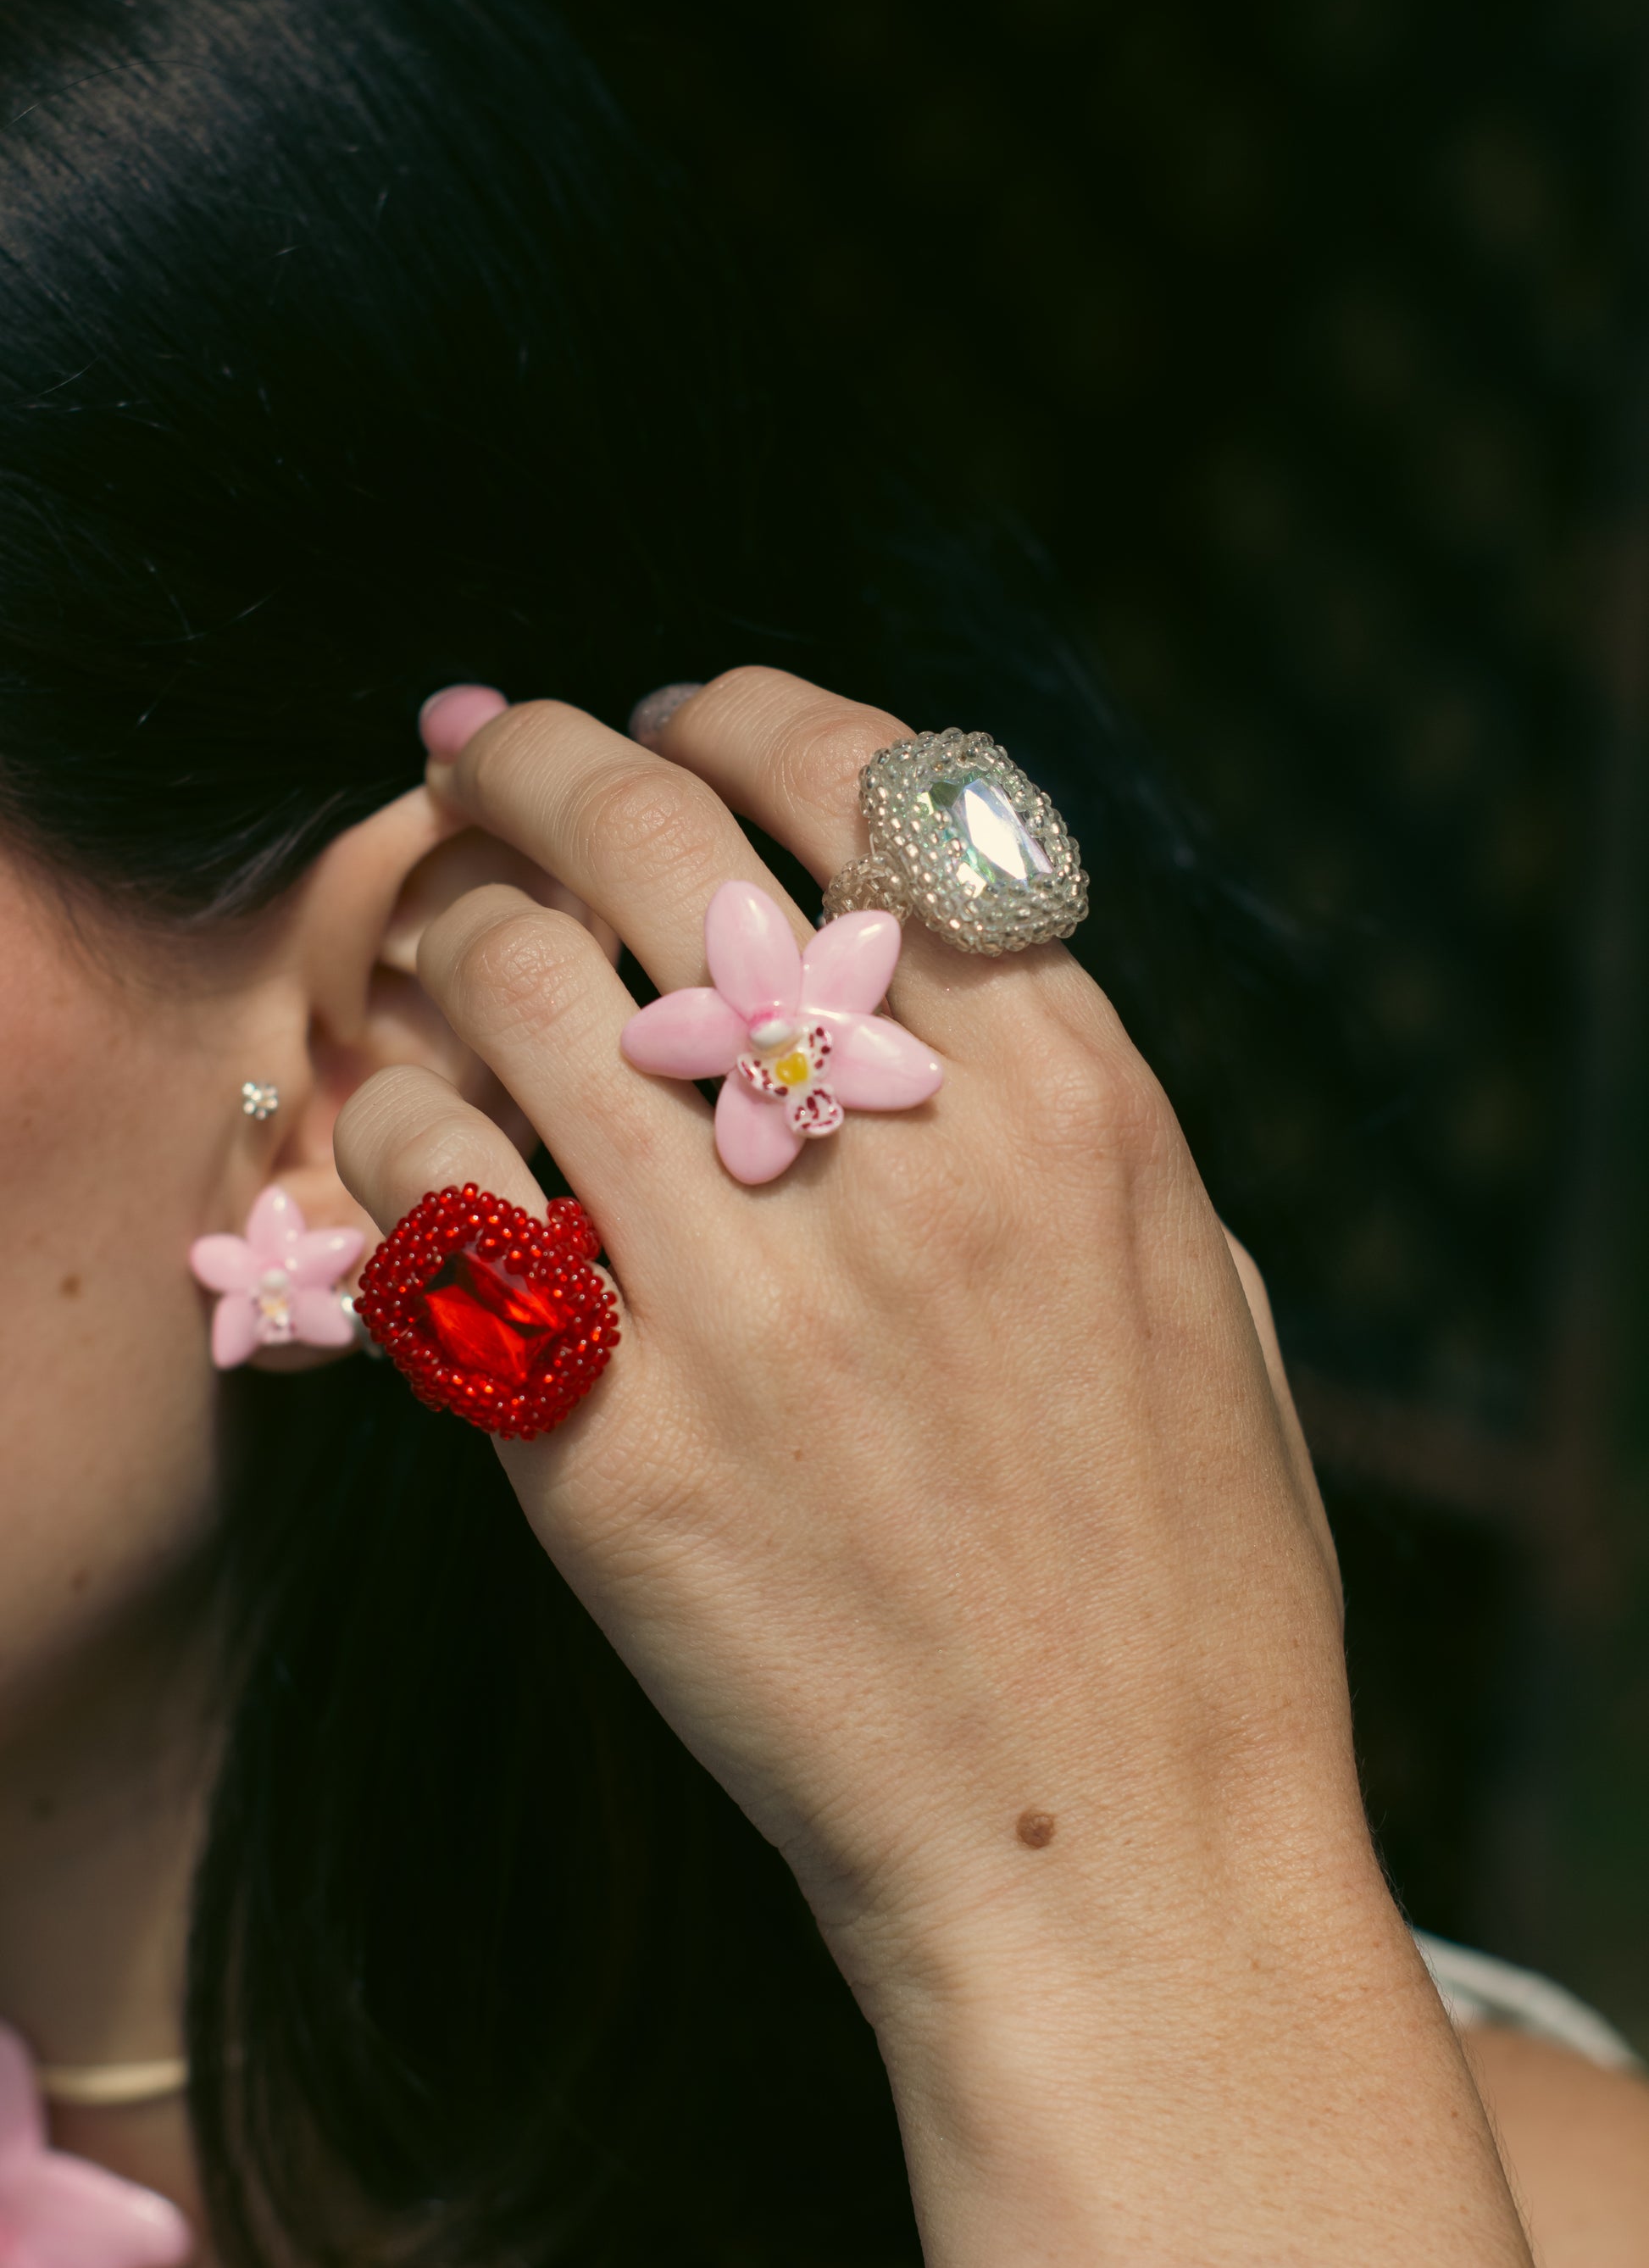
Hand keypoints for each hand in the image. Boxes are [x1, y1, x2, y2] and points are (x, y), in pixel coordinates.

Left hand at [336, 667, 1529, 2264]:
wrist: (1112, 1843)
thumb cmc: (1187, 1570)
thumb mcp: (1200, 1280)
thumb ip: (1064, 1102)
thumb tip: (918, 976)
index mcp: (1076, 1086)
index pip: (871, 780)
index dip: (740, 710)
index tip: (674, 715)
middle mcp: (910, 1146)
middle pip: (659, 827)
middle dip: (540, 750)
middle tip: (484, 748)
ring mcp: (748, 1290)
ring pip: (514, 975)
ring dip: (449, 918)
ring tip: (434, 929)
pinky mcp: (608, 1436)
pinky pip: (438, 1186)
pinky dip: (402, 1116)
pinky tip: (416, 1121)